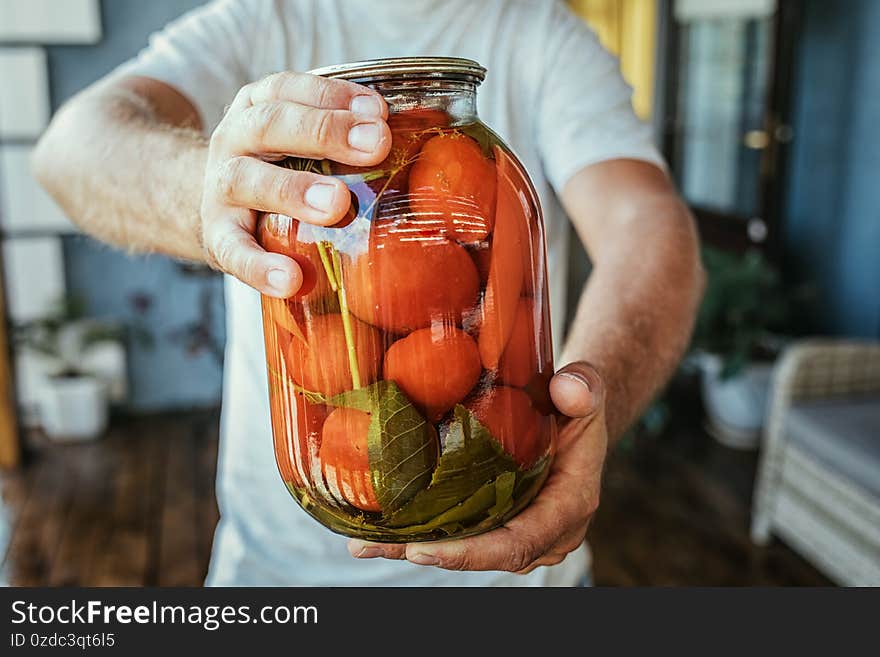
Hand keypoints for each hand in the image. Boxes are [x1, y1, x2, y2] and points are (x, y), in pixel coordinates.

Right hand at [199, 72, 390, 295]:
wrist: (214, 207)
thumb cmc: (278, 170)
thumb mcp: (299, 141)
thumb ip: (346, 138)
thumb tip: (429, 142)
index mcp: (259, 108)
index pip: (290, 89)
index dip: (333, 97)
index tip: (378, 112)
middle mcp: (234, 140)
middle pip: (271, 125)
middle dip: (324, 132)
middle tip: (375, 146)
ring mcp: (220, 188)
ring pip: (248, 180)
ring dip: (293, 190)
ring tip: (336, 205)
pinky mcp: (216, 236)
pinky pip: (233, 250)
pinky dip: (260, 266)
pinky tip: (291, 279)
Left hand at [348, 361, 607, 572]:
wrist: (575, 416)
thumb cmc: (577, 403)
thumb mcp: (587, 389)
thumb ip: (583, 388)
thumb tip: (568, 390)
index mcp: (568, 506)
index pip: (519, 542)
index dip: (472, 552)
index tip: (424, 550)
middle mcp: (544, 531)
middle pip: (483, 554)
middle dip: (427, 553)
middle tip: (371, 545)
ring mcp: (520, 529)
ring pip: (467, 549)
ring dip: (413, 547)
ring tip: (361, 542)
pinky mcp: (499, 520)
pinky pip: (463, 534)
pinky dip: (422, 532)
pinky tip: (379, 526)